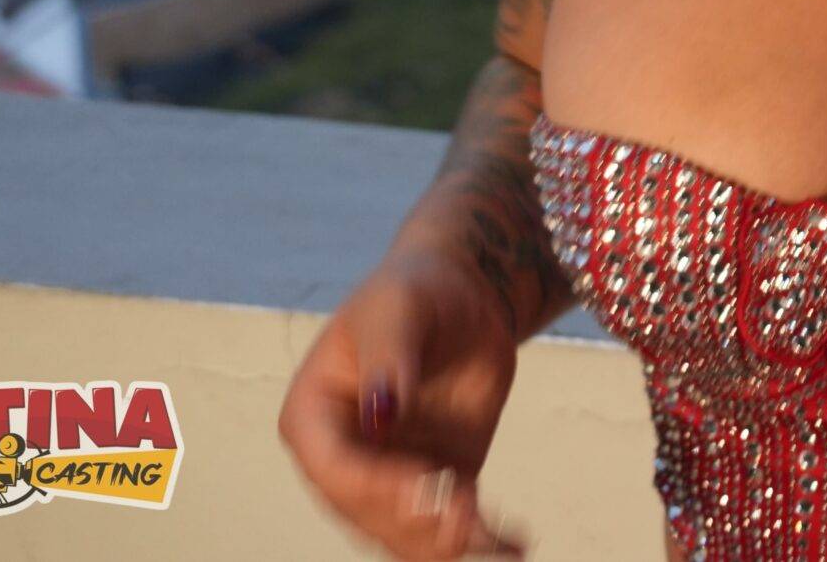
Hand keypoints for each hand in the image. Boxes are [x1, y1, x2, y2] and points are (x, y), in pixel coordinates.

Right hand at [278, 245, 530, 557]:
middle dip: (419, 522)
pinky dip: (481, 541)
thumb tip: (378, 413)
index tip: (427, 485)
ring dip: (449, 542)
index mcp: (312, 416)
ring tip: (497, 543)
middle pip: (370, 512)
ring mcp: (389, 478)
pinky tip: (513, 547)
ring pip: (409, 532)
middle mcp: (343, 458)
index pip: (336, 468)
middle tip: (468, 518)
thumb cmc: (416, 291)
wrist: (462, 295)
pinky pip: (452, 524)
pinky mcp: (437, 483)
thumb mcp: (400, 310)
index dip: (377, 485)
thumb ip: (389, 361)